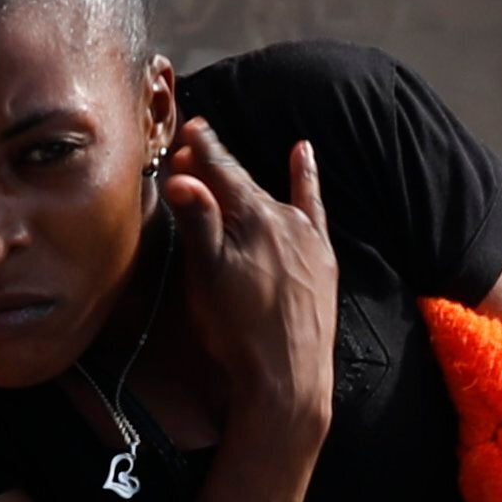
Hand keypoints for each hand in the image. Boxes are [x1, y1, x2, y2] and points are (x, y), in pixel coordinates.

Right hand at [162, 120, 339, 456]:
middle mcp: (282, 218)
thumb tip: (181, 177)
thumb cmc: (238, 330)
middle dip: (215, 165)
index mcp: (251, 217)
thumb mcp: (206, 275)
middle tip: (192, 150)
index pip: (219, 170)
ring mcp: (305, 237)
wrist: (288, 376)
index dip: (201, 147)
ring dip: (246, 181)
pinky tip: (303, 152)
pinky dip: (306, 177)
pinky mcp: (320, 258)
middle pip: (242, 182)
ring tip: (224, 167)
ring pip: (270, 196)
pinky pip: (312, 205)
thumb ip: (197, 221)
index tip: (190, 125)